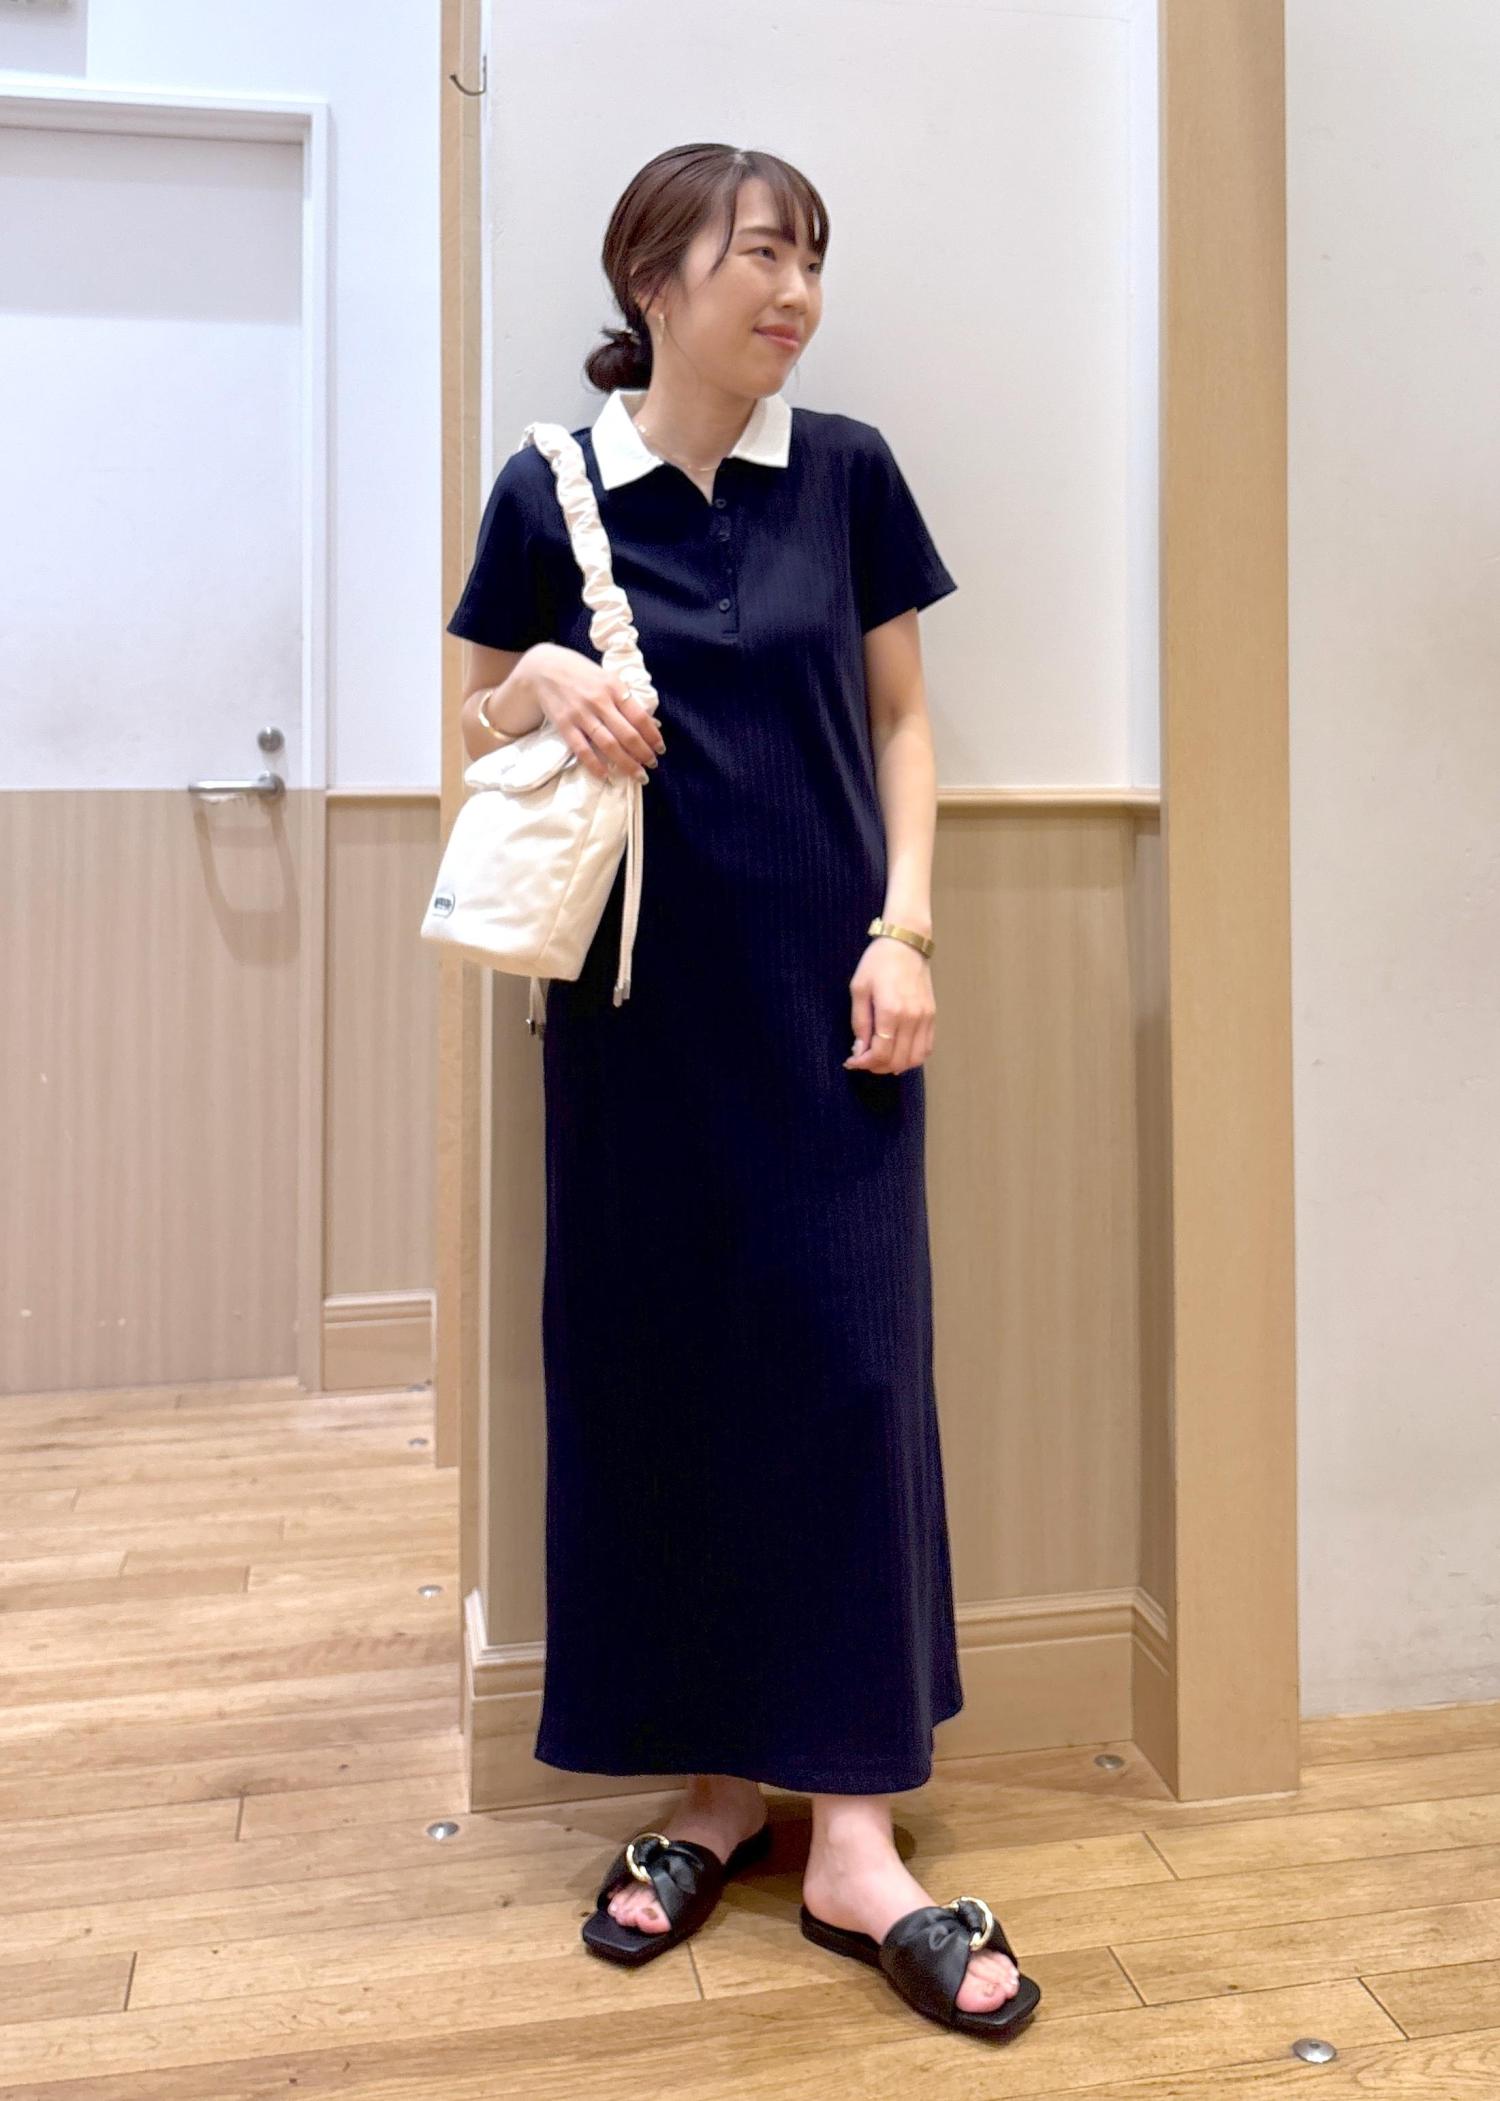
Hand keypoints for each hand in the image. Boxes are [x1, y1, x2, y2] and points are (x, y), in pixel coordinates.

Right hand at [521, 643, 665, 782]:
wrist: (544, 668)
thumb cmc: (583, 674)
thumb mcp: (609, 679)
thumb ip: (629, 701)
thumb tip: (654, 724)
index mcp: (614, 687)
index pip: (640, 717)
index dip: (653, 736)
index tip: (660, 749)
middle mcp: (599, 701)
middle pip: (627, 734)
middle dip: (643, 754)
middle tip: (652, 765)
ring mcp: (581, 714)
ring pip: (608, 745)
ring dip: (626, 763)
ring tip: (638, 775)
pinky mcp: (564, 725)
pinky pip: (582, 749)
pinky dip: (594, 765)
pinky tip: (606, 775)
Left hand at [844, 935, 935, 1074]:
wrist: (906, 943)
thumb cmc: (878, 963)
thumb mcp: (859, 989)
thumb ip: (859, 1023)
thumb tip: (859, 1050)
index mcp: (891, 1011)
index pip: (881, 1053)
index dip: (864, 1063)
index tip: (852, 1061)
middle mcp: (912, 1018)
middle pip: (898, 1060)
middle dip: (877, 1067)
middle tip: (863, 1061)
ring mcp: (925, 1018)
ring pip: (915, 1059)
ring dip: (895, 1065)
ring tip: (880, 1060)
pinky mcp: (932, 1016)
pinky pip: (926, 1048)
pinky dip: (912, 1057)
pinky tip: (898, 1053)